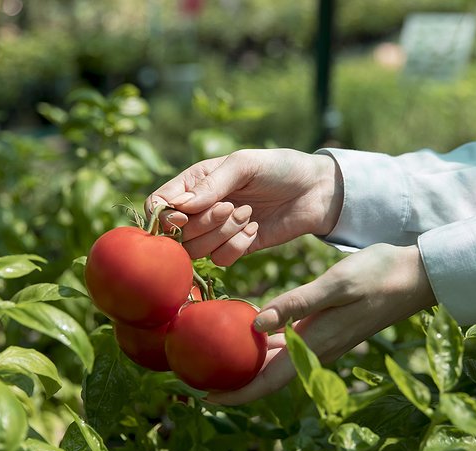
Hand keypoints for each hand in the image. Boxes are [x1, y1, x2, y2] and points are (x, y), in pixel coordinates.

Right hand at [146, 149, 342, 265]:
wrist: (317, 190)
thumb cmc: (280, 168)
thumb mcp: (245, 164)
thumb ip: (212, 184)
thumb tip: (180, 206)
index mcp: (195, 182)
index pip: (158, 203)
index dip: (165, 216)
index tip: (186, 216)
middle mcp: (201, 208)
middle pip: (178, 233)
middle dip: (206, 224)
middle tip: (235, 207)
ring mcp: (218, 231)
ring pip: (198, 250)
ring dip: (223, 235)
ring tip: (248, 215)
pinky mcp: (237, 248)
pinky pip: (221, 260)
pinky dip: (237, 248)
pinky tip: (255, 231)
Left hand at [206, 243, 436, 404]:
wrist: (416, 276)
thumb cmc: (378, 275)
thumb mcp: (335, 284)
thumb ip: (296, 304)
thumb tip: (256, 326)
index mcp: (316, 342)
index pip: (269, 380)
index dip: (237, 393)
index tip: (205, 397)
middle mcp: (317, 348)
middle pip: (269, 377)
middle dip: (235, 380)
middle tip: (198, 374)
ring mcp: (324, 340)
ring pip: (278, 363)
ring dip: (249, 365)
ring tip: (217, 357)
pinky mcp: (328, 329)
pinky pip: (289, 347)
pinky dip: (266, 347)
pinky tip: (252, 333)